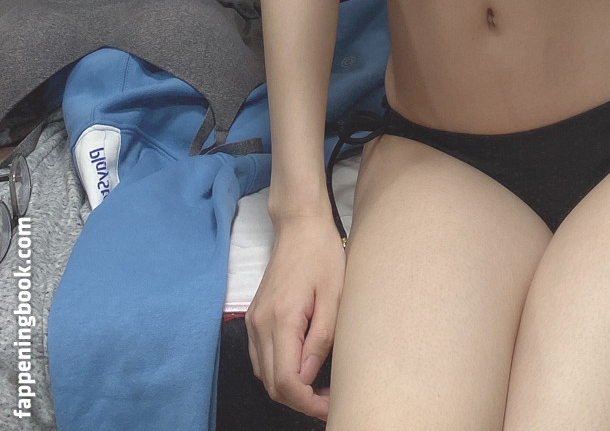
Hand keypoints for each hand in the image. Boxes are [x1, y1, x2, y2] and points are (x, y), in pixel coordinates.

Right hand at [245, 213, 344, 421]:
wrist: (299, 225)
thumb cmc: (322, 254)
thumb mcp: (334, 295)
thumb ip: (321, 338)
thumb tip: (308, 376)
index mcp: (281, 318)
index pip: (286, 381)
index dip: (308, 402)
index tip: (331, 405)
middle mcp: (260, 324)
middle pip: (272, 384)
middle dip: (300, 401)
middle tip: (329, 400)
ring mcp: (254, 320)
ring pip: (263, 374)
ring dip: (289, 389)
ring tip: (319, 388)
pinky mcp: (255, 316)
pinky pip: (261, 358)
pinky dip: (278, 372)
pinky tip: (302, 368)